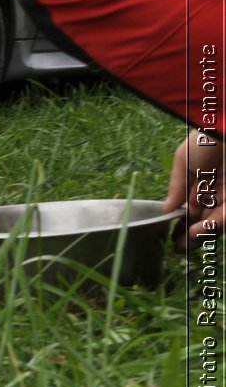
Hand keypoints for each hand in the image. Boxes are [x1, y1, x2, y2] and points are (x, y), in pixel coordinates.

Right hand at [165, 133, 225, 250]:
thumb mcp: (183, 159)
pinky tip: (196, 231)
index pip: (189, 209)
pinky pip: (225, 216)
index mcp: (198, 182)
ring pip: (214, 222)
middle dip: (189, 235)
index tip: (167, 235)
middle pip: (201, 219)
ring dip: (199, 235)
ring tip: (184, 242)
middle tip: (177, 247)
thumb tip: (167, 208)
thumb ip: (176, 185)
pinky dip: (212, 226)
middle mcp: (214, 192)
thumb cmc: (206, 139)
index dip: (179, 223)